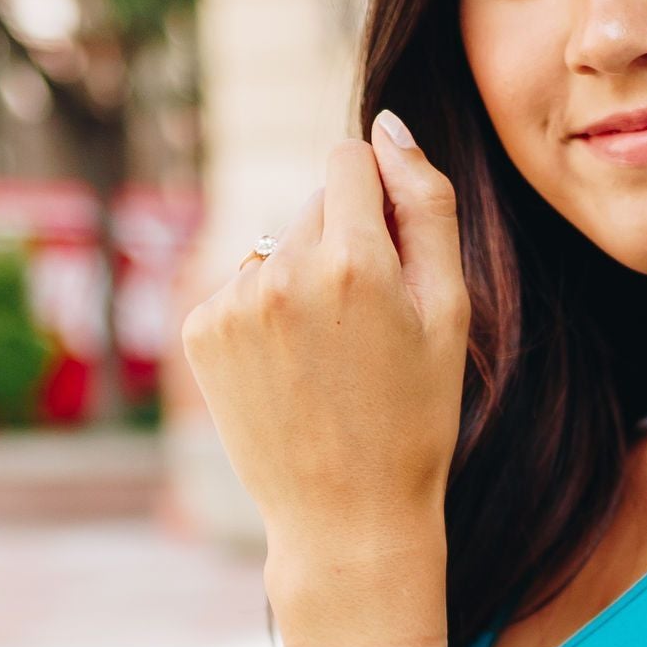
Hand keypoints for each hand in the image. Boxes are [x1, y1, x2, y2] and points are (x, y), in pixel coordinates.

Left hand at [179, 114, 469, 646]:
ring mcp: (232, 302)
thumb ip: (427, 204)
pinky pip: (238, 288)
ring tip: (324, 361)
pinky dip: (262, 318)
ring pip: (274, 248)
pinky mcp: (198, 331)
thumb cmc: (414, 417)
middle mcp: (281, 270)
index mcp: (352, 259)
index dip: (377, 204)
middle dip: (341, 247)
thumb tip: (387, 126)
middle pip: (312, 206)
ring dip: (298, 283)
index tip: (389, 262)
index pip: (350, 161)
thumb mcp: (449, 311)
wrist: (347, 520)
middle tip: (364, 336)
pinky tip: (287, 372)